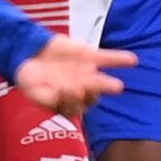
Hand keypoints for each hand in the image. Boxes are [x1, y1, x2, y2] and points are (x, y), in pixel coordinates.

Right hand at [11, 36, 133, 113]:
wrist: (29, 52)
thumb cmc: (30, 78)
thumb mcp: (33, 91)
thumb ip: (45, 98)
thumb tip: (60, 97)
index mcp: (66, 103)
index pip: (73, 108)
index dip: (70, 102)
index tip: (64, 92)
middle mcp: (80, 91)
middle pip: (90, 97)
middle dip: (91, 94)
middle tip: (85, 89)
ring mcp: (87, 75)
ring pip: (101, 81)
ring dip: (108, 84)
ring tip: (117, 87)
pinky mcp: (90, 57)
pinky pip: (107, 59)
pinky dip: (119, 59)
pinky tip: (132, 60)